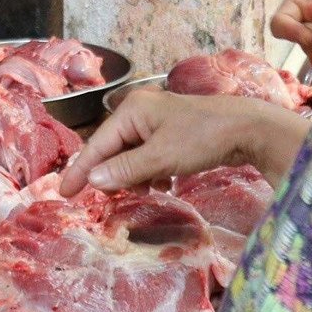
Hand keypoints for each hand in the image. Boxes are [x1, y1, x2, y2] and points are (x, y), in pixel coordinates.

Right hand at [57, 88, 307, 197]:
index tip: (64, 194)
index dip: (81, 171)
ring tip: (144, 192)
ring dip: (134, 177)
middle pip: (113, 150)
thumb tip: (92, 181)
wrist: (248, 129)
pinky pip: (149, 156)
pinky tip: (161, 185)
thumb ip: (125, 170)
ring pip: (131, 156)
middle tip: (110, 200)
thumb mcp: (161, 158)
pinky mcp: (171, 133)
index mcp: (131, 111)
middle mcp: (139, 112)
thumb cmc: (202, 138)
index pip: (97, 145)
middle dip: (113, 176)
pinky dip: (150, 173)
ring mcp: (156, 122)